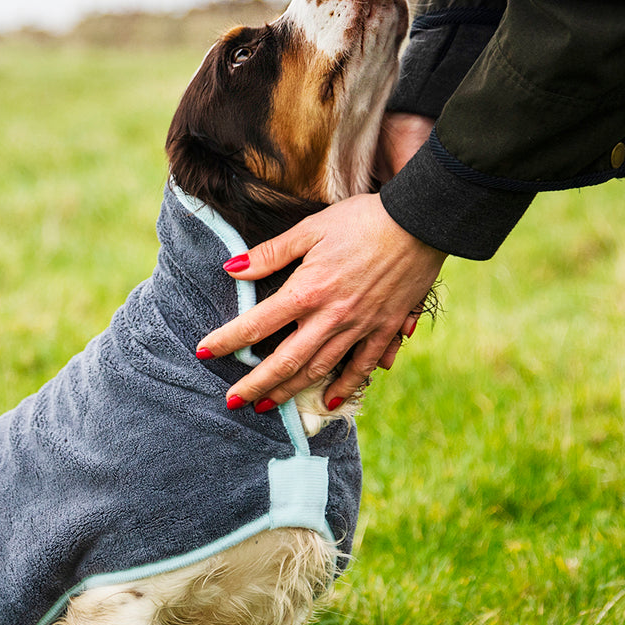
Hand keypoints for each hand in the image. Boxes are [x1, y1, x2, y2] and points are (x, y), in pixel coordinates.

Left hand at [194, 113, 442, 409]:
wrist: (420, 222)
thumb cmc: (363, 219)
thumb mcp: (311, 229)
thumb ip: (271, 253)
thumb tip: (231, 269)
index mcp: (308, 290)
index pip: (257, 324)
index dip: (227, 340)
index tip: (204, 353)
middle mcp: (330, 317)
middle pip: (285, 360)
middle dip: (255, 384)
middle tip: (233, 402)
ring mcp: (359, 328)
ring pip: (318, 370)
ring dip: (290, 391)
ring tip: (267, 405)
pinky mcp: (384, 330)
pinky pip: (361, 367)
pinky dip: (345, 387)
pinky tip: (329, 402)